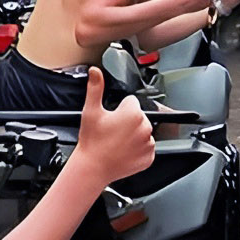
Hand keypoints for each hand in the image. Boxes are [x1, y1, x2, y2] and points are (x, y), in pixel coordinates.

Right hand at [76, 68, 153, 183]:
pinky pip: (146, 148)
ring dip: (133, 135)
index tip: (111, 119)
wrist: (93, 168)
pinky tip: (123, 151)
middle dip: (127, 121)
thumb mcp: (91, 111)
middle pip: (139, 117)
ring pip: (143, 132)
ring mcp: (148, 144)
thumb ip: (95, 88)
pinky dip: (137, 150)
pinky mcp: (149, 157)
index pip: (131, 102)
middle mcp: (144, 128)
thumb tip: (95, 71)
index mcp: (133, 113)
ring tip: (117, 142)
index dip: (120, 109)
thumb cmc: (92, 141)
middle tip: (112, 131)